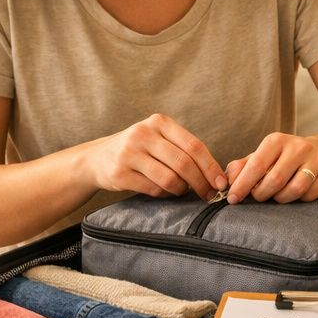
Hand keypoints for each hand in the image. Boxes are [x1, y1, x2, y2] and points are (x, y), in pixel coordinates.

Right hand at [88, 113, 226, 199]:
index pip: (194, 145)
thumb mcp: (159, 138)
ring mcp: (129, 153)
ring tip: (182, 190)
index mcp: (159, 122)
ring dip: (182, 190)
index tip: (221, 183)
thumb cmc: (139, 150)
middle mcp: (143, 134)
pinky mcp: (119, 173)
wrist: (96, 158)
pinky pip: (154, 189)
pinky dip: (165, 194)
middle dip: (201, 183)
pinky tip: (164, 191)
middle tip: (209, 195)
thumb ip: (184, 149)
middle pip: (184, 163)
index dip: (211, 167)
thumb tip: (217, 176)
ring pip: (170, 179)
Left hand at [224, 132, 317, 203]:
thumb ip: (241, 167)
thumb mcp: (262, 157)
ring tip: (278, 195)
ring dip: (281, 199)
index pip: (256, 165)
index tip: (232, 199)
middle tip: (259, 197)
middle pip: (275, 180)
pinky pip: (310, 195)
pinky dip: (300, 200)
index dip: (242, 185)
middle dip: (262, 194)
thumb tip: (225, 180)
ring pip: (294, 189)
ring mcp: (317, 159)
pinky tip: (297, 193)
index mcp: (277, 140)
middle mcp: (299, 146)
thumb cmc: (285, 158)